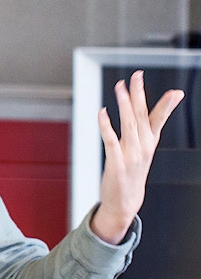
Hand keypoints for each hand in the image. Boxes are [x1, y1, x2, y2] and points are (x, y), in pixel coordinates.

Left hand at [91, 70, 183, 243]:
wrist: (124, 203)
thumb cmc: (130, 175)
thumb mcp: (142, 152)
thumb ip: (143, 132)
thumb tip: (143, 116)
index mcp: (149, 143)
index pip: (159, 119)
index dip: (167, 105)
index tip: (176, 92)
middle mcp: (142, 147)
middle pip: (142, 116)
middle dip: (140, 94)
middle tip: (138, 76)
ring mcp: (130, 154)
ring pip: (128, 124)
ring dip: (124, 104)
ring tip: (120, 87)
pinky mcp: (116, 162)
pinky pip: (111, 140)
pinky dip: (106, 125)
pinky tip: (102, 112)